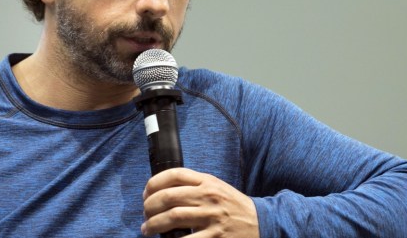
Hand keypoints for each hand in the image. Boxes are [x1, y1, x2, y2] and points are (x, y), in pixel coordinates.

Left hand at [142, 168, 258, 237]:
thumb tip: (162, 190)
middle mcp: (208, 196)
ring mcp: (212, 217)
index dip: (154, 183)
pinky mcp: (216, 237)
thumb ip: (194, 185)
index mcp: (207, 181)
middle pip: (168, 197)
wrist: (262, 222)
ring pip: (173, 217)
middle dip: (149, 206)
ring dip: (153, 224)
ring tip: (147, 229)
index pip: (174, 174)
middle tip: (145, 214)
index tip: (146, 193)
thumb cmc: (234, 206)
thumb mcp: (216, 187)